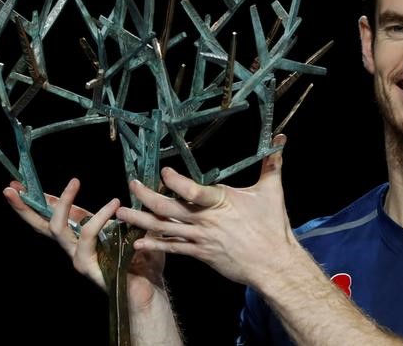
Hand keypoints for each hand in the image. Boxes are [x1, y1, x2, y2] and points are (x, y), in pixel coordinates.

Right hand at [3, 179, 164, 309]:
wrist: (150, 286)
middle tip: (10, 188)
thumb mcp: (130, 226)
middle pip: (41, 225)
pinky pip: (88, 235)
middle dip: (24, 207)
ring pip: (58, 228)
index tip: (18, 185)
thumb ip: (124, 210)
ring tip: (74, 181)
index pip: (51, 216)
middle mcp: (73, 247)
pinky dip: (100, 216)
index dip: (36, 200)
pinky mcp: (87, 266)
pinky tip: (114, 203)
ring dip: (64, 202)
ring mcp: (77, 257)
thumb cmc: (141, 257)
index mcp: (79, 235)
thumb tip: (134, 182)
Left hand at [116, 134, 297, 286]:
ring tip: (121, 213)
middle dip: (146, 196)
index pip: (193, 191)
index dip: (175, 181)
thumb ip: (272, 164)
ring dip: (141, 220)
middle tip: (131, 184)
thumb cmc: (273, 226)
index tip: (162, 172)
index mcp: (221, 201)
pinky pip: (173, 249)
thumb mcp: (272, 191)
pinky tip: (137, 243)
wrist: (273, 264)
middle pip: (169, 208)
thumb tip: (281, 138)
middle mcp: (206, 220)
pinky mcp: (200, 254)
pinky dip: (154, 245)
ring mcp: (201, 238)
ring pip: (165, 229)